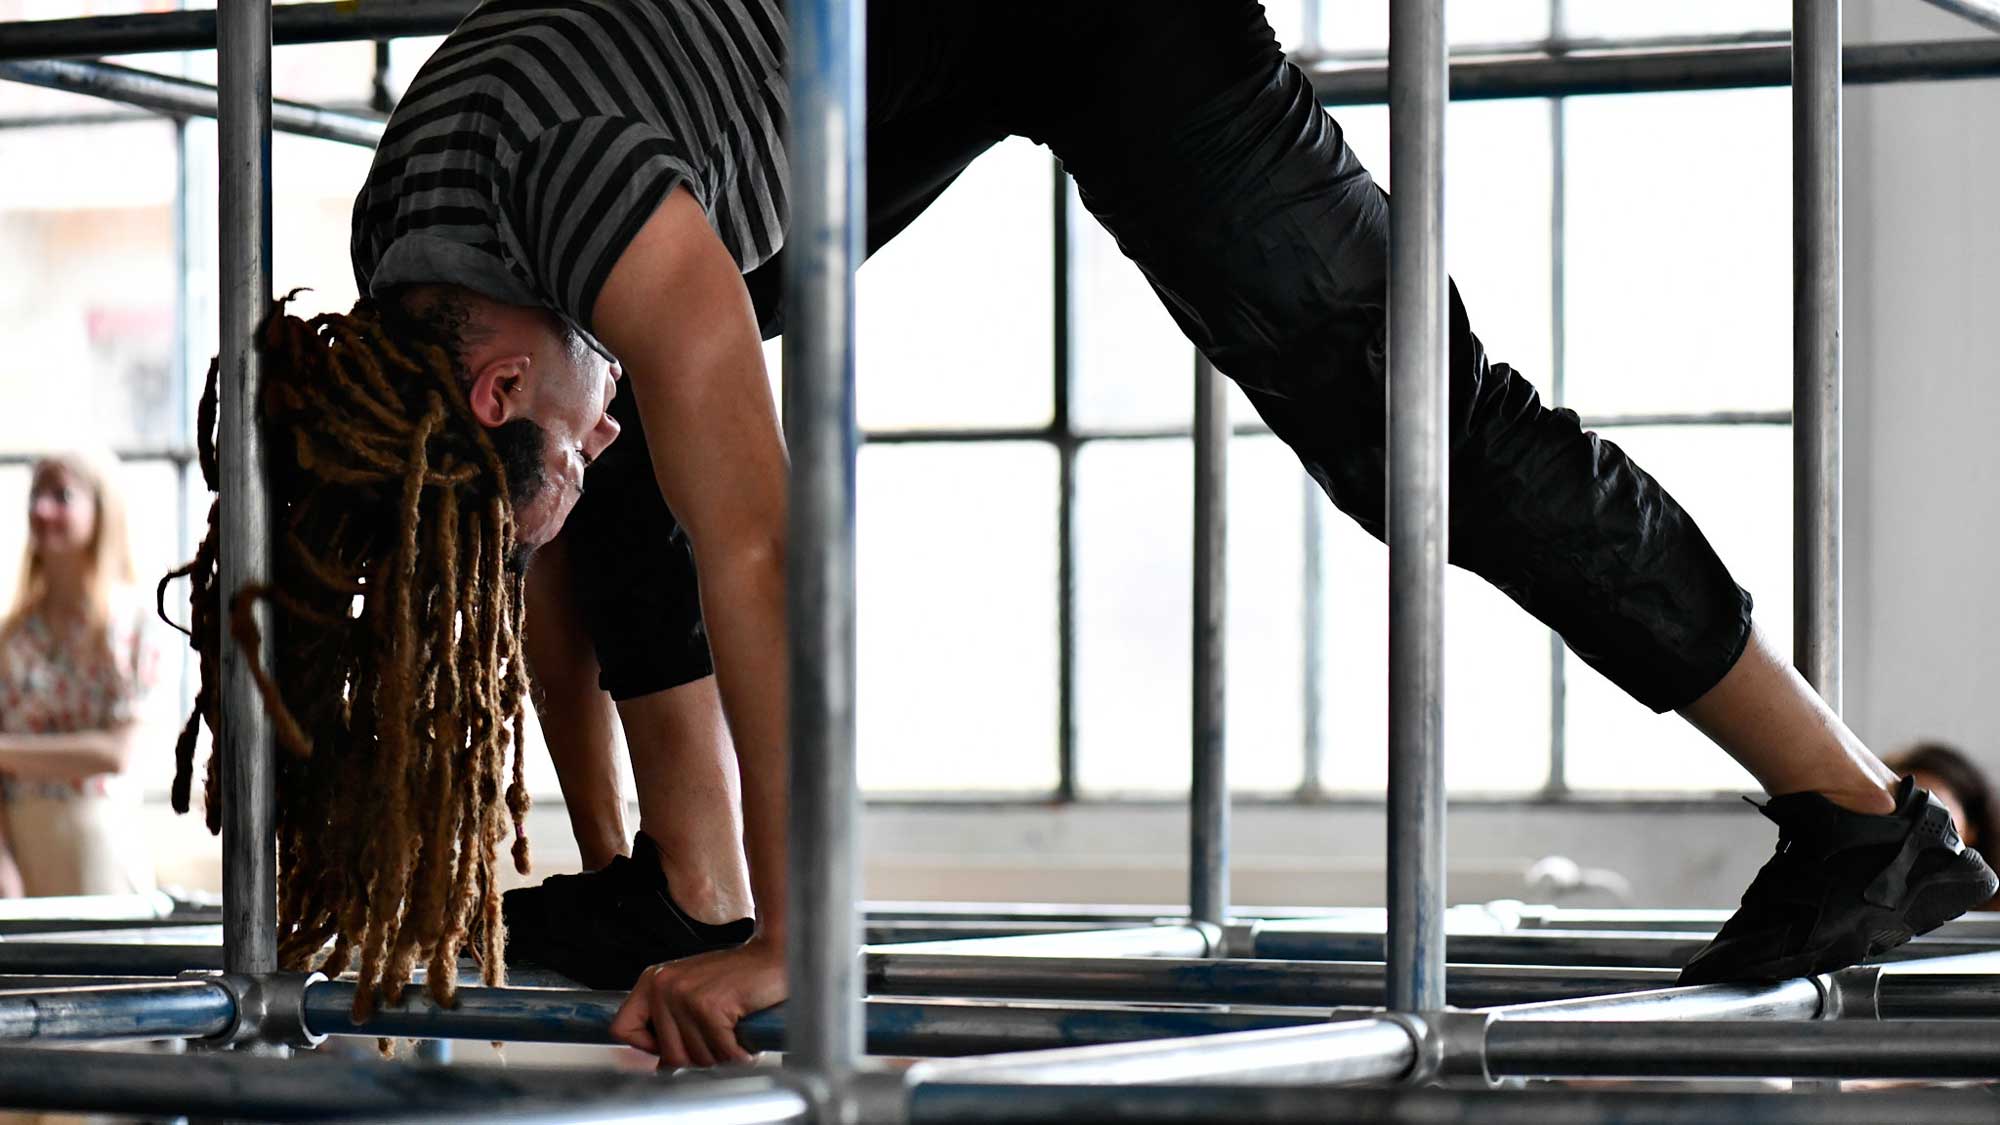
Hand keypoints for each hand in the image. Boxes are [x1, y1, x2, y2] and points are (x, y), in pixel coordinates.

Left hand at [609, 935, 786, 1067]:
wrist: (774, 955)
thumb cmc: (737, 977)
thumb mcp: (691, 993)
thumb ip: (670, 1022)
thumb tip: (661, 1067)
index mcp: (652, 981)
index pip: (622, 1028)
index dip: (648, 1047)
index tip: (673, 1044)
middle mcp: (662, 986)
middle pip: (668, 1055)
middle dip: (699, 1057)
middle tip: (719, 1042)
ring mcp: (685, 995)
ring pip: (696, 1057)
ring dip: (722, 1056)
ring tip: (733, 1036)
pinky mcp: (709, 1006)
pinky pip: (721, 1052)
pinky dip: (739, 1054)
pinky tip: (745, 1041)